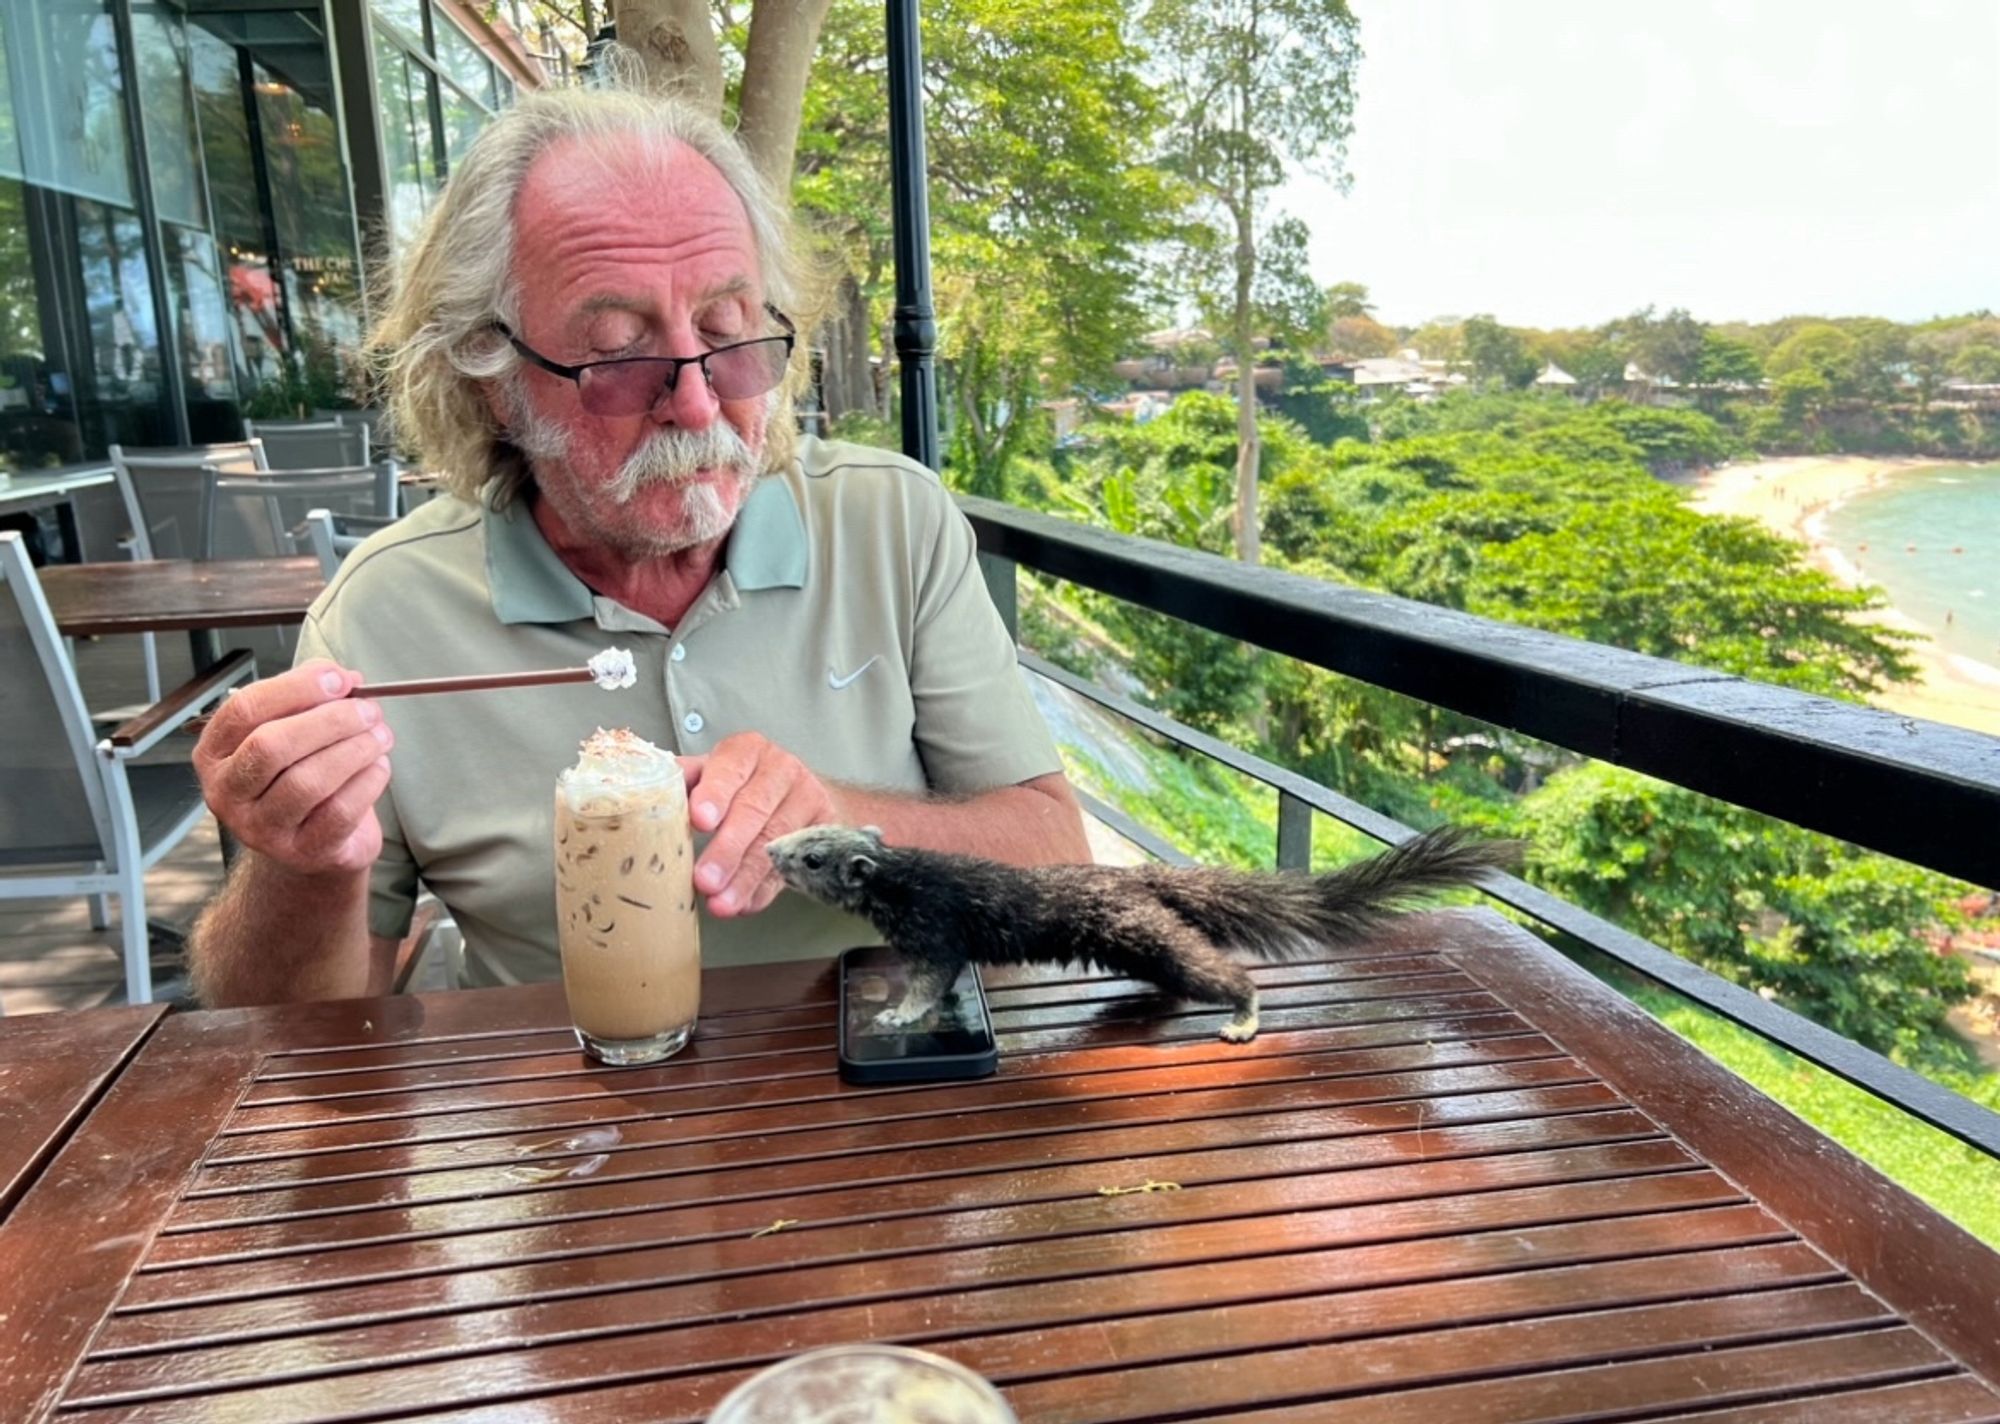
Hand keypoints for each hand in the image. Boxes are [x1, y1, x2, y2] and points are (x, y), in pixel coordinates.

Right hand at [194, 659, 392, 876]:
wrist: (310, 845)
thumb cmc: (299, 777)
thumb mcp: (293, 732)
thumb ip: (308, 698)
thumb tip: (341, 677)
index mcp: (215, 753)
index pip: (245, 710)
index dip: (295, 688)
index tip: (338, 679)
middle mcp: (227, 792)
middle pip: (272, 746)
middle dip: (329, 721)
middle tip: (368, 711)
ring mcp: (260, 828)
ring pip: (307, 781)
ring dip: (354, 750)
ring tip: (380, 735)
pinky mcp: (301, 851)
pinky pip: (339, 812)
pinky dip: (367, 782)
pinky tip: (379, 766)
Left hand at [681, 733, 838, 916]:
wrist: (802, 794)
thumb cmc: (745, 786)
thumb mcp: (714, 774)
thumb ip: (684, 783)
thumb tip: (640, 796)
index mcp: (747, 750)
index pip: (731, 768)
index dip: (715, 794)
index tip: (700, 820)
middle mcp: (780, 769)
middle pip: (754, 811)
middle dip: (727, 849)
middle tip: (704, 879)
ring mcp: (807, 799)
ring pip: (775, 843)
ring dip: (745, 878)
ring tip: (722, 904)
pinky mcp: (823, 830)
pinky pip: (793, 864)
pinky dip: (765, 889)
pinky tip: (745, 904)